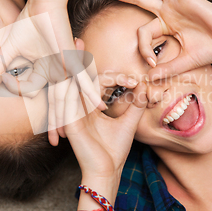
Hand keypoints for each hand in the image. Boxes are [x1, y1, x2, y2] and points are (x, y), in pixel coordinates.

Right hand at [0, 0, 104, 145]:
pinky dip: (89, 91)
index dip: (41, 112)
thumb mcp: (8, 48)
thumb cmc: (29, 22)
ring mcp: (67, 67)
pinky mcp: (73, 58)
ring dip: (68, 116)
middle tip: (56, 143)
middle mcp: (58, 72)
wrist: (44, 2)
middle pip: (57, 103)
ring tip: (68, 136)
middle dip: (55, 124)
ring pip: (67, 97)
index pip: (44, 97)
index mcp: (46, 71)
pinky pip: (81, 78)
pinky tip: (101, 106)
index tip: (38, 126)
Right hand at [63, 45, 146, 194]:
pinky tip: (74, 70)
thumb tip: (144, 85)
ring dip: (72, 66)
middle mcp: (78, 109)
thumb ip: (135, 104)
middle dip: (76, 59)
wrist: (108, 171)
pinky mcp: (69, 122)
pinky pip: (67, 99)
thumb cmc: (115, 150)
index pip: (93, 83)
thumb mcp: (129, 122)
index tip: (129, 76)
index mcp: (89, 108)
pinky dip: (71, 83)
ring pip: (70, 84)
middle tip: (77, 39)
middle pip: (77, 79)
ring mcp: (72, 115)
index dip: (106, 73)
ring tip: (74, 47)